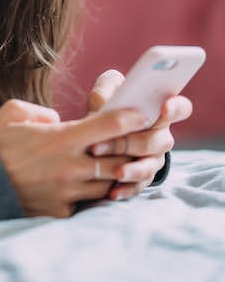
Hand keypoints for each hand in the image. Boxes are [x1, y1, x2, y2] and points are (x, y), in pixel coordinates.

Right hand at [0, 98, 147, 217]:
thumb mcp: (14, 112)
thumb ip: (43, 112)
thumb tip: (58, 121)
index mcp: (62, 138)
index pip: (108, 125)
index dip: (130, 117)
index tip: (142, 113)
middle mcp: (70, 166)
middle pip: (119, 158)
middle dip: (134, 149)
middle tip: (143, 140)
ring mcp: (68, 191)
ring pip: (109, 182)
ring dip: (118, 172)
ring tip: (124, 162)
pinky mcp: (61, 210)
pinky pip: (88, 201)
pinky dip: (95, 192)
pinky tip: (95, 183)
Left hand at [87, 69, 192, 200]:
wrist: (99, 133)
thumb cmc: (109, 105)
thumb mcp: (106, 92)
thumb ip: (106, 89)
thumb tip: (103, 102)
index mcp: (159, 112)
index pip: (181, 108)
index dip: (176, 108)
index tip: (163, 108)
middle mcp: (161, 137)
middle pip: (155, 141)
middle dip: (128, 142)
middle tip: (99, 144)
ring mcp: (154, 159)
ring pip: (148, 166)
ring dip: (132, 169)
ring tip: (116, 172)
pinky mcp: (142, 178)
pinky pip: (138, 186)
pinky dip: (125, 190)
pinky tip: (113, 193)